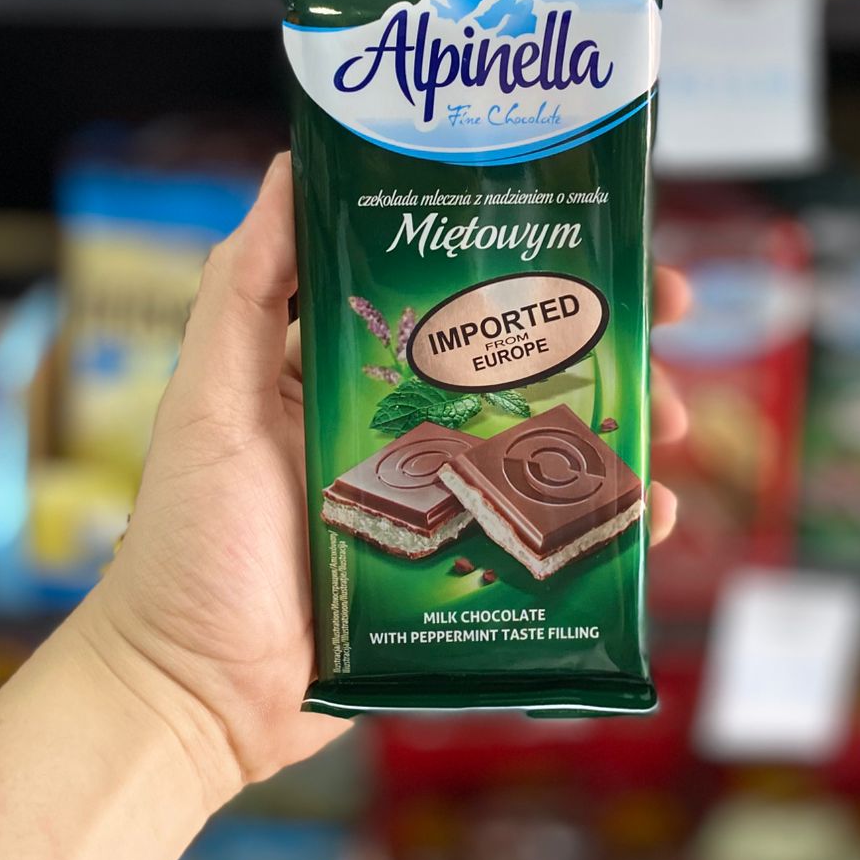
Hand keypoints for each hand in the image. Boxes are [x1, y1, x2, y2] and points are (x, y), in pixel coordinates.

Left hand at [86, 155, 688, 805]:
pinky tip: (653, 519)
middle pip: (522, 371)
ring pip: (548, 452)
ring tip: (671, 430)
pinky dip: (606, 526)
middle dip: (603, 346)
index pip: (454, 300)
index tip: (603, 242)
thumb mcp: (208, 400)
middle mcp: (401, 432)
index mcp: (349, 376)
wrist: (194, 694)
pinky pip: (546, 539)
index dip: (530, 265)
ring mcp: (437, 507)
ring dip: (619, 433)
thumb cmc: (189, 542)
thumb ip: (245, 288)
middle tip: (668, 332)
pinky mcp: (458, 577)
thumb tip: (288, 166)